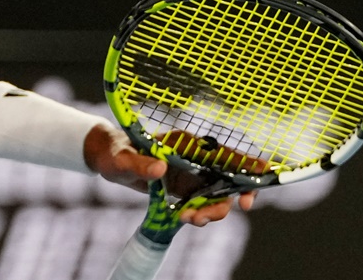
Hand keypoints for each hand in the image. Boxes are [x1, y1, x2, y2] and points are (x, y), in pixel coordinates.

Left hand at [83, 124, 255, 227]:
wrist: (109, 158)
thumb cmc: (116, 151)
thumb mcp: (124, 158)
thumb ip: (141, 164)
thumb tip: (160, 169)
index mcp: (188, 144)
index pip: (226, 154)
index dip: (247, 169)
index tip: (253, 189)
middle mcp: (196, 159)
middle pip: (228, 179)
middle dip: (227, 200)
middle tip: (208, 216)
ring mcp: (192, 175)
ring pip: (216, 196)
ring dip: (210, 211)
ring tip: (190, 219)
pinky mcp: (184, 189)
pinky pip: (201, 204)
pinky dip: (199, 214)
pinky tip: (185, 218)